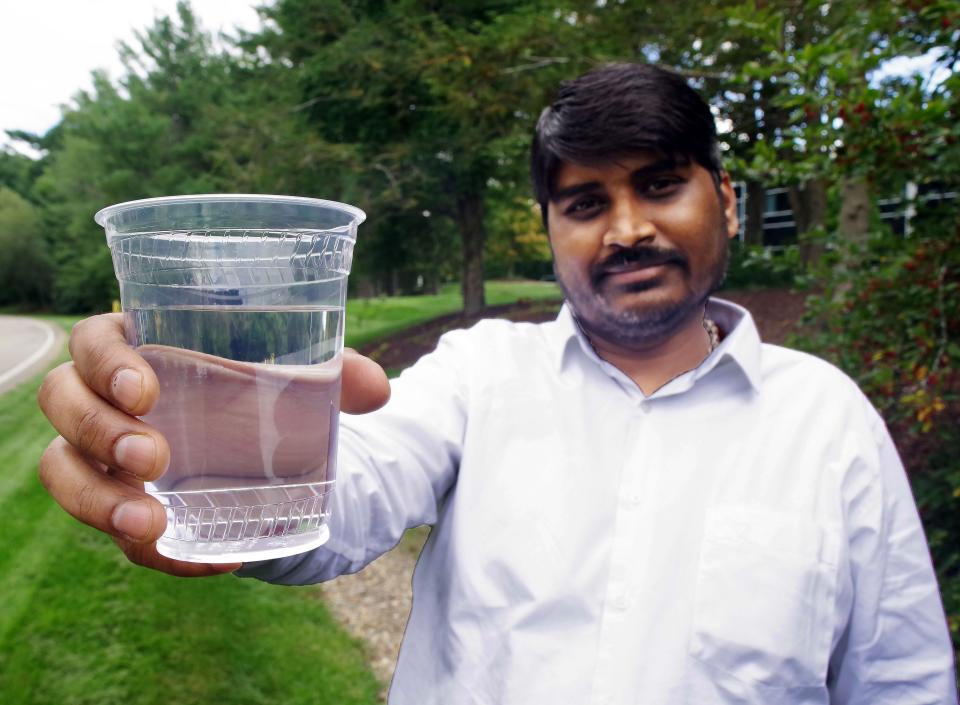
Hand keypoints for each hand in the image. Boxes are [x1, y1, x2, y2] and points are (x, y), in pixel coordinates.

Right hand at [37, 313, 389, 576]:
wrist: (260, 453)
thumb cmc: (259, 392)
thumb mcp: (298, 378)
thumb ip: (338, 375)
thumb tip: (376, 388)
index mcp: (141, 347)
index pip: (93, 341)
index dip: (104, 361)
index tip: (145, 390)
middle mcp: (108, 400)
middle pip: (63, 403)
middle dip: (97, 430)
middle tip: (153, 457)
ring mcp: (105, 458)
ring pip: (64, 472)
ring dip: (98, 499)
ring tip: (149, 523)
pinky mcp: (124, 509)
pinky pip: (117, 536)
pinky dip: (158, 555)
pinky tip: (212, 564)